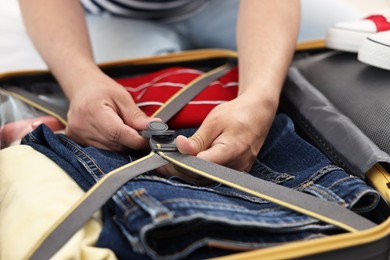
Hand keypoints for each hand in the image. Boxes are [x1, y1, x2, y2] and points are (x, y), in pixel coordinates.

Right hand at [65, 73, 155, 150]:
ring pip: (109, 151)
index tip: (149, 138)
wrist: (82, 88)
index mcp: (93, 111)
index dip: (136, 139)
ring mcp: (77, 135)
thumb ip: (136, 115)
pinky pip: (101, 150)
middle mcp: (81, 126)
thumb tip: (154, 127)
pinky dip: (112, 145)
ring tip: (124, 128)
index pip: (117, 134)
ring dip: (122, 144)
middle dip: (131, 141)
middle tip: (140, 132)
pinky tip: (113, 133)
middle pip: (115, 145)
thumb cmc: (102, 89)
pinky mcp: (76, 140)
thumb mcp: (122, 97)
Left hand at [158, 94, 276, 183]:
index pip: (201, 165)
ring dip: (186, 172)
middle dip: (179, 169)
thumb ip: (198, 139)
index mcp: (232, 150)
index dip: (181, 163)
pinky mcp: (235, 173)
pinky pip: (212, 176)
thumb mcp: (214, 121)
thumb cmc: (237, 113)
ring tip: (170, 161)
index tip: (165, 156)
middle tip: (161, 160)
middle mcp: (237, 166)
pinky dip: (197, 171)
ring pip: (205, 179)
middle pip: (201, 177)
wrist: (258, 113)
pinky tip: (186, 163)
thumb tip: (180, 147)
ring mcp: (238, 172)